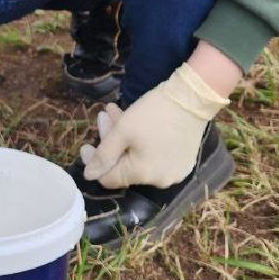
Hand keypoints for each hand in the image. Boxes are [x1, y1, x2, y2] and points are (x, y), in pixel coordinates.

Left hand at [79, 62, 226, 189]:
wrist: (192, 98)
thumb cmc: (154, 112)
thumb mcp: (123, 130)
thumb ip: (103, 154)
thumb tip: (88, 176)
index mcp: (143, 175)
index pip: (109, 178)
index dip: (94, 163)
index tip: (86, 144)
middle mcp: (159, 181)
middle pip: (124, 166)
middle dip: (110, 142)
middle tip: (104, 116)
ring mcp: (173, 172)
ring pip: (138, 159)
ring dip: (124, 138)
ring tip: (116, 112)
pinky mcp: (182, 162)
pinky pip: (155, 157)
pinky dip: (141, 143)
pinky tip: (136, 122)